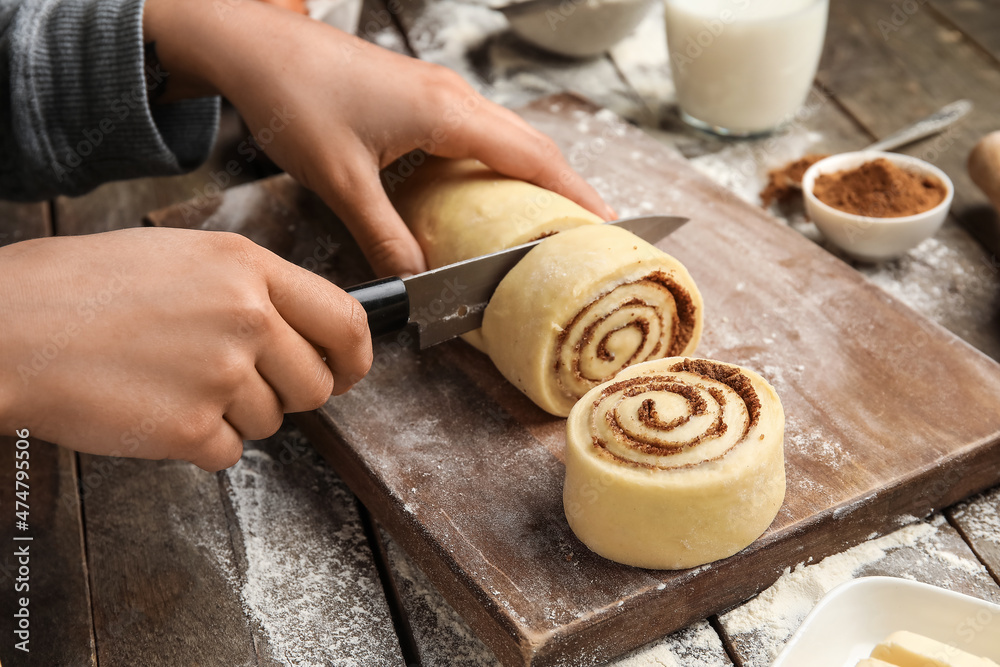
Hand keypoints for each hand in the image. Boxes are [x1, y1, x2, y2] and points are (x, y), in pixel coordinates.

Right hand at [0, 228, 370, 470]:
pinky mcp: (189, 427)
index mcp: (249, 268)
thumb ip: (252, 288)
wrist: (9, 326)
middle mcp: (247, 317)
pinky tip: (157, 408)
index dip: (356, 357)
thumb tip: (301, 328)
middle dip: (289, 395)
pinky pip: (227, 452)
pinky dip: (199, 443)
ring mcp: (220, 374)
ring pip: (271, 422)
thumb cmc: (82, 287)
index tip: (348, 371)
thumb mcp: (183, 257)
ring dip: (234, 416)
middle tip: (242, 385)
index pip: (346, 321)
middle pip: (315, 384)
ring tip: (175, 383)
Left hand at [142, 0, 614, 276]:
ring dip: (532, 174)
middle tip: (588, 231)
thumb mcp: (341, 181)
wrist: (256, 47)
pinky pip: (476, 132)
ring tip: (550, 216)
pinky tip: (489, 192)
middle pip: (529, 143)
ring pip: (505, 135)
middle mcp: (453, 96)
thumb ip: (384, 234)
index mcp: (447, 113)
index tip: (606, 224)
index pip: (531, 156)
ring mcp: (437, 91)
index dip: (573, 193)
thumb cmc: (297, 100)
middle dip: (565, 186)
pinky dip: (496, 163)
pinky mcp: (419, 94)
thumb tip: (415, 279)